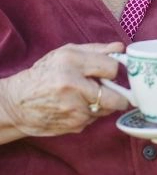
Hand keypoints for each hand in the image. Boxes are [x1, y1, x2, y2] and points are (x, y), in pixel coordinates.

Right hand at [0, 42, 128, 139]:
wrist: (17, 103)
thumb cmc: (44, 74)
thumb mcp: (66, 53)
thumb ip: (96, 50)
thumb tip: (120, 48)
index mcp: (73, 62)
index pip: (112, 68)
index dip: (114, 69)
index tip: (110, 71)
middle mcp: (73, 86)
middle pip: (115, 97)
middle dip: (120, 96)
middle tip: (118, 92)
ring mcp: (73, 109)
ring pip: (106, 109)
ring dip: (104, 104)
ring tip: (88, 96)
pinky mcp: (73, 125)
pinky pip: (94, 119)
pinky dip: (91, 113)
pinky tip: (77, 106)